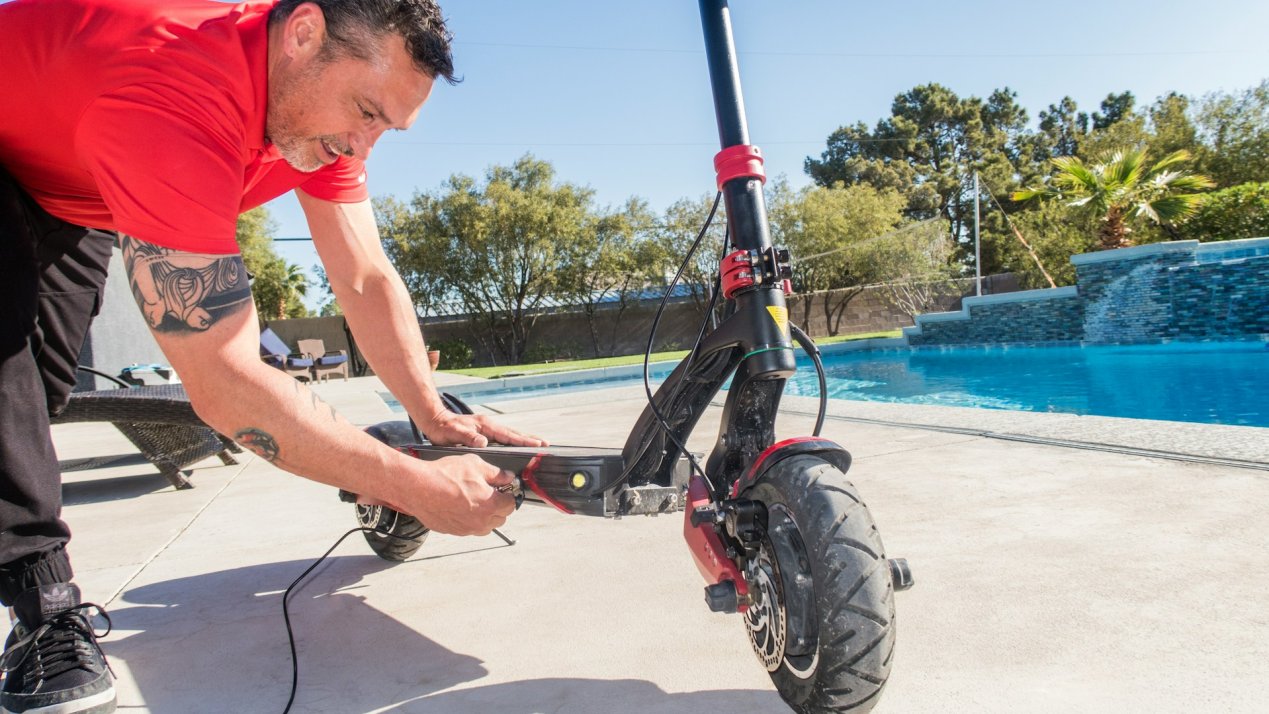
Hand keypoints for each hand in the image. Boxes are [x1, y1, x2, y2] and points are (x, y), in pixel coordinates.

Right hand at [361, 453, 516, 535]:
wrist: (418, 488)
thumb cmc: (445, 476)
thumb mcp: (475, 465)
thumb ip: (496, 473)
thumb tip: (507, 477)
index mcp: (491, 505)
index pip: (511, 505)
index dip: (508, 495)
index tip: (503, 489)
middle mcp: (481, 521)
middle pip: (500, 518)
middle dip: (498, 506)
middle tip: (489, 493)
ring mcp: (467, 529)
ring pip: (485, 526)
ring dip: (485, 516)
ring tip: (475, 500)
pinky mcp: (453, 531)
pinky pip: (468, 528)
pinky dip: (469, 520)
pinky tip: (460, 506)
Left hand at [421, 409, 546, 447]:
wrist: (435, 421)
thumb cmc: (444, 429)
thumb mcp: (454, 434)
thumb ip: (469, 438)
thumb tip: (484, 443)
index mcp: (486, 426)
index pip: (509, 435)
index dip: (524, 441)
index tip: (538, 444)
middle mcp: (489, 425)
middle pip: (514, 433)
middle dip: (530, 439)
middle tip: (545, 445)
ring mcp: (488, 428)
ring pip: (510, 434)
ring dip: (523, 439)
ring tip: (537, 445)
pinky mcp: (485, 432)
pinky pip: (503, 437)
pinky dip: (514, 440)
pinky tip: (517, 446)